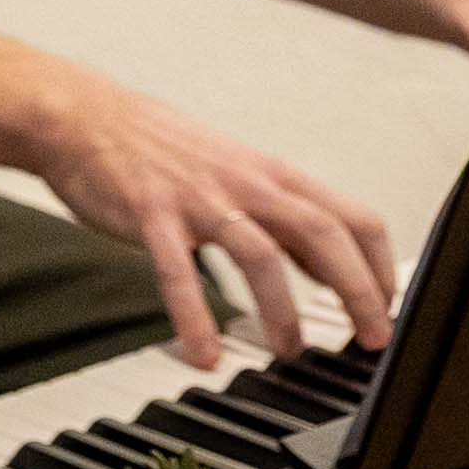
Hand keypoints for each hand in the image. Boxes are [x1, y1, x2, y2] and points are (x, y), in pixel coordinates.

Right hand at [24, 65, 397, 369]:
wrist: (82, 115)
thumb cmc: (157, 146)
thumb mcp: (234, 171)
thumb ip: (279, 216)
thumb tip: (326, 266)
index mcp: (269, 173)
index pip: (350, 215)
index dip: (378, 265)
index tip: (386, 308)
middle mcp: (243, 182)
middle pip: (321, 232)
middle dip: (356, 290)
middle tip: (369, 338)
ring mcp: (197, 197)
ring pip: (259, 254)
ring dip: (282, 310)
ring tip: (286, 352)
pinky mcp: (151, 214)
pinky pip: (179, 271)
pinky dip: (196, 317)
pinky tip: (203, 353)